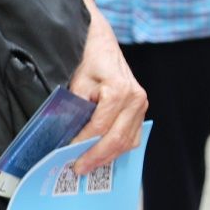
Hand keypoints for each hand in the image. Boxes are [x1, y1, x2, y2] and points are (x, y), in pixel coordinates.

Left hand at [68, 0, 147, 172]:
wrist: (101, 41)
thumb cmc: (87, 59)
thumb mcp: (77, 81)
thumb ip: (76, 107)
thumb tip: (68, 136)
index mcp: (120, 91)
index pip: (99, 128)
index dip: (83, 144)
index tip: (66, 154)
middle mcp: (136, 99)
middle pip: (117, 139)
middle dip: (96, 157)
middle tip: (77, 169)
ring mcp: (142, 105)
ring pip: (128, 142)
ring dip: (108, 157)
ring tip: (87, 166)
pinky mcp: (141, 109)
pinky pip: (132, 136)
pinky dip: (117, 149)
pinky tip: (102, 156)